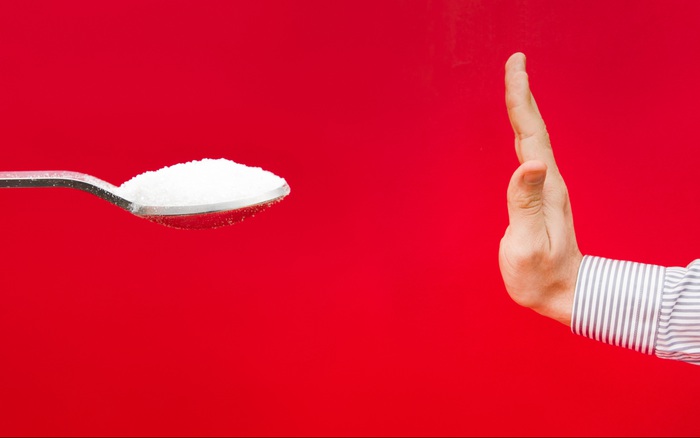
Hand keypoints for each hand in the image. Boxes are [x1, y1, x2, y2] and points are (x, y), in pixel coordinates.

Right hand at [498, 53, 582, 325]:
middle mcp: (548, 181)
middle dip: (522, 93)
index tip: (515, 68)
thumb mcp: (530, 243)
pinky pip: (530, 152)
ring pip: (534, 138)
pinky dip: (523, 131)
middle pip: (534, 129)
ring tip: (515, 86)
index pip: (531, 134)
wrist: (563, 292)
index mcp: (545, 186)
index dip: (520, 100)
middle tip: (515, 62)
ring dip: (523, 109)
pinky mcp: (540, 196)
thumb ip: (527, 204)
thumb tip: (529, 163)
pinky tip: (520, 130)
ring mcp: (546, 188)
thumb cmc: (541, 275)